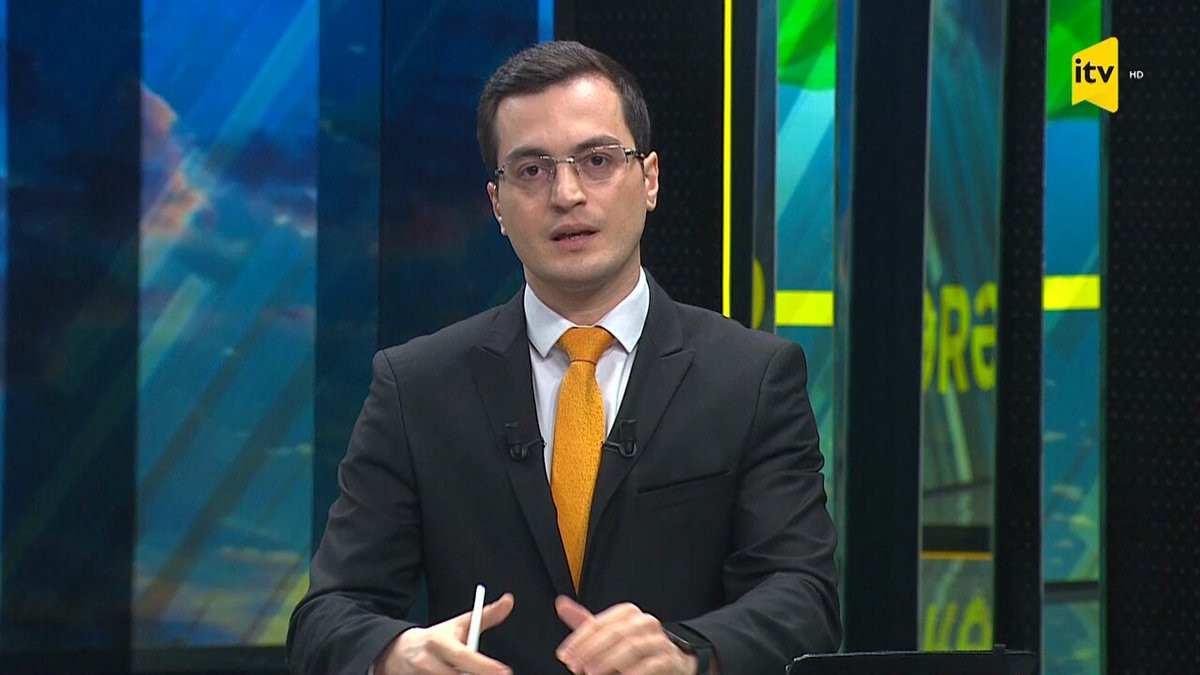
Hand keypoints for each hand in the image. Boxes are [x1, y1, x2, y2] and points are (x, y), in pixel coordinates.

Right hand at [375, 592, 514, 674]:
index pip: (464, 656)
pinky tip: (457, 674)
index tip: (504, 672)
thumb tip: (508, 601)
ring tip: (465, 671)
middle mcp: (427, 662)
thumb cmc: (438, 638)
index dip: (485, 666)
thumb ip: (486, 616)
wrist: (401, 651)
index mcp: (438, 641)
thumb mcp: (459, 624)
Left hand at [555, 596, 697, 673]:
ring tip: (593, 674)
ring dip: (608, 662)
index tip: (565, 656)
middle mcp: (646, 622)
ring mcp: (660, 640)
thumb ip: (586, 624)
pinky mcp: (671, 660)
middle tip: (576, 667)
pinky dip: (634, 672)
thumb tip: (561, 603)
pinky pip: (652, 664)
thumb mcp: (607, 636)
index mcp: (628, 613)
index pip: (598, 623)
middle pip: (613, 633)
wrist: (669, 666)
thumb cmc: (633, 652)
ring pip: (632, 646)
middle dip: (591, 652)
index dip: (579, 640)